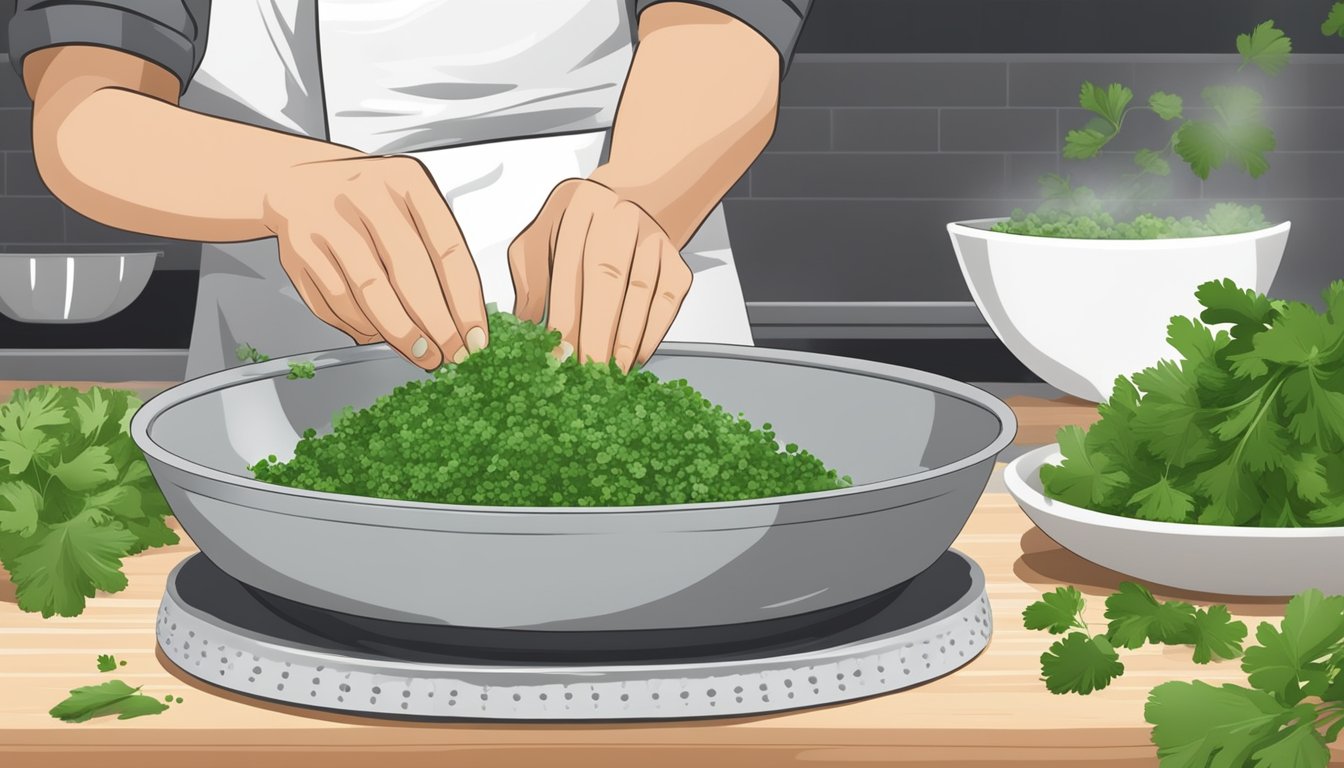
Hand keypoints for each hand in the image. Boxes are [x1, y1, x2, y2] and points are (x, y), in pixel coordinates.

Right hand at [261, 155, 488, 369]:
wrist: (296, 181)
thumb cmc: (366, 202)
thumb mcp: (408, 205)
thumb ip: (435, 252)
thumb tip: (459, 319)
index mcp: (406, 181)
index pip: (447, 249)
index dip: (464, 301)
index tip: (474, 335)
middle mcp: (366, 195)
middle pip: (409, 273)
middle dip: (435, 324)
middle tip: (450, 354)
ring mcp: (329, 221)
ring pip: (370, 292)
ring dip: (400, 333)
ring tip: (420, 353)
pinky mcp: (299, 249)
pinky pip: (337, 301)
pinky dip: (361, 325)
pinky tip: (379, 334)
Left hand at [509, 178, 692, 371]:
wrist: (631, 202)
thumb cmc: (580, 227)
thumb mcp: (543, 237)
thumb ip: (531, 278)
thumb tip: (524, 325)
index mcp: (581, 209)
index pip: (571, 269)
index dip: (565, 315)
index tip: (559, 352)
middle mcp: (621, 219)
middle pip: (610, 279)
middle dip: (598, 331)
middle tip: (587, 369)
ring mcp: (653, 238)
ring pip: (642, 293)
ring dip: (626, 338)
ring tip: (611, 371)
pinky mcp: (675, 260)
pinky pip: (668, 300)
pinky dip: (653, 332)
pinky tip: (636, 356)